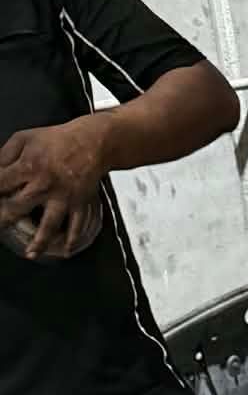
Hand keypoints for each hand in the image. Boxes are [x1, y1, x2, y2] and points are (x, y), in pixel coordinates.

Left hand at [0, 118, 108, 258]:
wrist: (91, 142)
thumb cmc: (55, 140)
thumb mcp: (23, 139)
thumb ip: (4, 155)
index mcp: (27, 167)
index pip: (0, 183)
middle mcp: (44, 185)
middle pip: (18, 208)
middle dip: (4, 219)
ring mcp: (63, 197)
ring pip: (49, 224)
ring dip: (39, 242)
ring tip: (31, 255)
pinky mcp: (79, 204)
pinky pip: (77, 225)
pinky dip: (72, 239)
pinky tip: (66, 251)